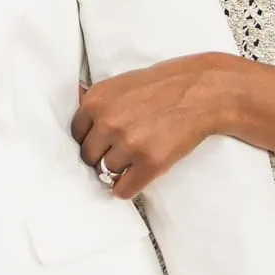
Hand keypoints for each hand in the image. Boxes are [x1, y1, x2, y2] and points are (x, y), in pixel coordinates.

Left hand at [71, 53, 226, 198]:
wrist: (199, 92)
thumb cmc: (159, 87)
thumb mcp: (120, 84)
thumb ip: (97, 103)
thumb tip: (78, 119)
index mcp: (96, 100)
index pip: (76, 134)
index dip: (90, 139)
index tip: (100, 142)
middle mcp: (108, 122)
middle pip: (88, 157)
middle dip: (100, 156)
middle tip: (117, 152)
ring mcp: (128, 144)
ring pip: (105, 174)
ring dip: (116, 171)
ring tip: (131, 160)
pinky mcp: (149, 163)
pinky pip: (123, 190)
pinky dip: (127, 187)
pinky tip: (135, 177)